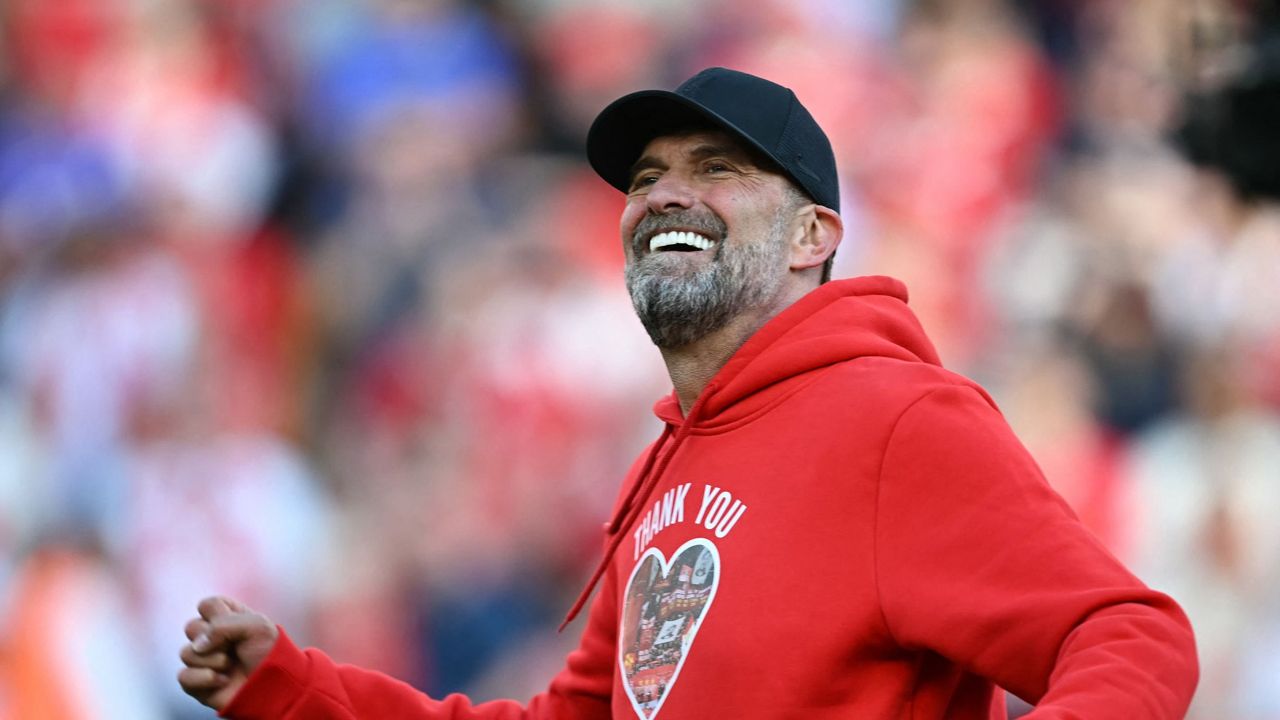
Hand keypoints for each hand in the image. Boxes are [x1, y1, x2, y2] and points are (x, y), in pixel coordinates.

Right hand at [178, 596, 279, 711]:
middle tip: (234, 648)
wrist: (273, 684)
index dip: (220, 614)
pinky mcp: (197, 682)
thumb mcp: (256, 626)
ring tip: (232, 666)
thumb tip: (197, 645)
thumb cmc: (268, 652)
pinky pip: (183, 677)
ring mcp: (202, 659)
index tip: (238, 625)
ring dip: (214, 661)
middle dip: (216, 639)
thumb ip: (223, 625)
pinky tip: (223, 681)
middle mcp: (211, 637)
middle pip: (191, 627)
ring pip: (186, 653)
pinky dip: (204, 679)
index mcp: (226, 618)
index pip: (207, 605)